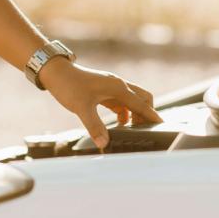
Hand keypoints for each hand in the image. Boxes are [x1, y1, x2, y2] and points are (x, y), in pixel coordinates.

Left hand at [38, 58, 161, 148]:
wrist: (55, 72)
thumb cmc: (69, 86)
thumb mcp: (82, 108)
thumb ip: (95, 126)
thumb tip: (105, 144)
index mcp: (118, 88)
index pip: (142, 104)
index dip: (152, 117)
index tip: (163, 128)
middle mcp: (118, 85)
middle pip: (143, 98)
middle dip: (146, 114)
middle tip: (144, 131)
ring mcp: (111, 86)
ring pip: (132, 100)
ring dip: (135, 114)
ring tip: (131, 131)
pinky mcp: (104, 90)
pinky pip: (121, 101)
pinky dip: (124, 112)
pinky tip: (118, 123)